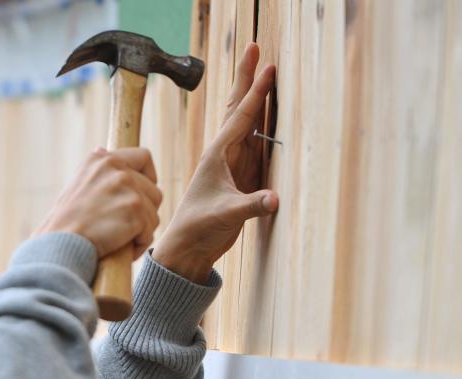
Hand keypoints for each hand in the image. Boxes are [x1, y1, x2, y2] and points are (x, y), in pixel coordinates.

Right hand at [34, 147, 162, 259]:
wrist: (58, 243)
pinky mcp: (135, 210)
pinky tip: (119, 248)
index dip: (148, 177)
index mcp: (101, 159)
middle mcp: (117, 169)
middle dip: (144, 212)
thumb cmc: (64, 223)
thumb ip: (98, 172)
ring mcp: (128, 189)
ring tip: (118, 239)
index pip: (143, 157)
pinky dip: (138, 244)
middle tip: (124, 226)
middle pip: (153, 190)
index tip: (140, 195)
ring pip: (153, 213)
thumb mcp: (77, 185)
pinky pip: (149, 232)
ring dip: (141, 229)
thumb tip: (102, 150)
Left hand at [153, 43, 278, 282]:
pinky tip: (268, 114)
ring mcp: (232, 164)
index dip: (257, 91)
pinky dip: (262, 123)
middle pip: (239, 108)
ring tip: (264, 73)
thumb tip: (275, 199)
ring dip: (257, 97)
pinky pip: (254, 142)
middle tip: (256, 48)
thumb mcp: (226, 216)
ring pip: (247, 122)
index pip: (242, 115)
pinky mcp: (240, 177)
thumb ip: (251, 206)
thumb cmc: (199, 228)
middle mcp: (224, 153)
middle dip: (248, 78)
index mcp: (218, 155)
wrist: (187, 247)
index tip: (268, 65)